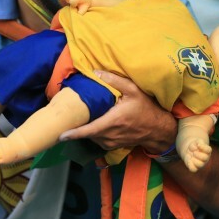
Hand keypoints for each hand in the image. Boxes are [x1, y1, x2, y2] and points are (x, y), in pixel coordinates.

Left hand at [59, 71, 176, 152]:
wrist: (158, 129)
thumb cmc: (146, 108)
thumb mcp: (133, 90)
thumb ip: (115, 80)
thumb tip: (95, 72)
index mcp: (112, 122)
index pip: (89, 130)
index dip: (73, 134)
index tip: (60, 135)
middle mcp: (109, 135)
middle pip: (87, 133)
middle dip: (77, 126)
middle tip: (70, 116)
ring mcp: (111, 142)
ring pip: (91, 137)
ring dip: (86, 129)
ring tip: (83, 117)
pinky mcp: (112, 145)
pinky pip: (98, 140)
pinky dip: (94, 133)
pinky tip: (96, 122)